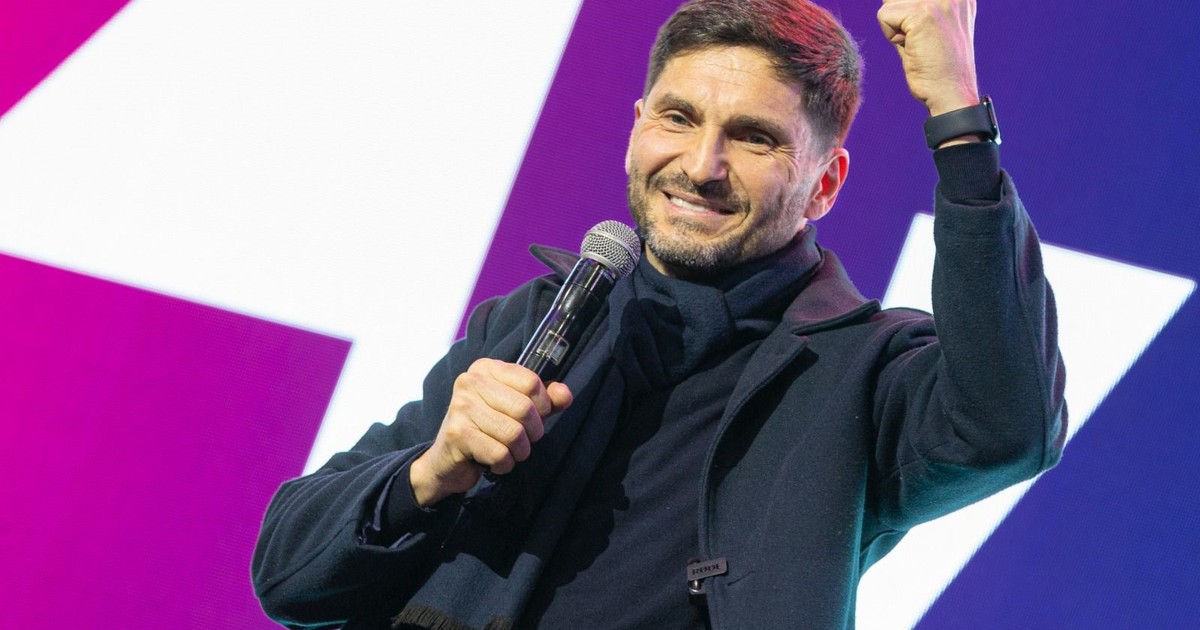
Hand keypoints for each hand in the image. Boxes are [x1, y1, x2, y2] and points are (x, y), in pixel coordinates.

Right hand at [409, 358, 572, 506]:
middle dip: (532, 433)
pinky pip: (499, 454)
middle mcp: (470, 381)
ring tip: (507, 451)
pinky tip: (492, 461)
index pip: (532, 383)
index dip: (542, 406)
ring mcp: (460, 407)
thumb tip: (565, 395)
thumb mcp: (517, 410)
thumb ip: (545, 400)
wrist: (447, 461)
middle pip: (525, 409)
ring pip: (514, 434)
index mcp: (486, 368)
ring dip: (519, 452)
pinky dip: (504, 464)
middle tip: (521, 440)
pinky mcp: (456, 434)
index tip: (532, 418)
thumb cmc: (487, 430)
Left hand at [878, 0, 979, 115]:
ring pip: (889, 2)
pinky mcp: (923, 14)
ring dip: (895, 26)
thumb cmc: (938, 66)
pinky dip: (891, 36)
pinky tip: (912, 48)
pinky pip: (884, 15)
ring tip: (918, 44)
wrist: (951, 93)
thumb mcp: (932, 26)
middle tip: (920, 41)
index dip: (905, 13)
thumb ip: (915, 7)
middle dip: (899, 18)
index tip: (920, 32)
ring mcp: (939, 0)